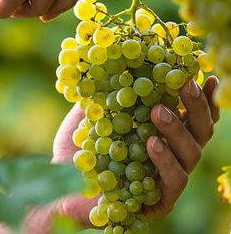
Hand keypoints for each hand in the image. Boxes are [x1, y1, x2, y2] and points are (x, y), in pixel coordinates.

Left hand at [22, 76, 219, 233]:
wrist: (61, 183)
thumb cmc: (76, 149)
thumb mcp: (89, 114)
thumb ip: (105, 94)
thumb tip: (115, 65)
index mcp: (159, 133)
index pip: (189, 115)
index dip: (201, 98)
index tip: (205, 76)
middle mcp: (169, 153)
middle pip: (198, 131)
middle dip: (196, 107)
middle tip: (186, 84)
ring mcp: (166, 178)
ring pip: (191, 154)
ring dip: (178, 129)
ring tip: (159, 111)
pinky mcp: (159, 200)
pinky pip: (174, 180)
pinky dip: (166, 160)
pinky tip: (152, 143)